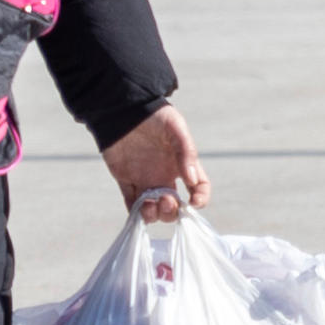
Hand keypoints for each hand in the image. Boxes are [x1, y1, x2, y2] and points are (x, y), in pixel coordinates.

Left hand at [102, 103, 208, 221]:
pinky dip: (136, 212)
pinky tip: (139, 211)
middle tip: (166, 201)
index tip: (195, 203)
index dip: (201, 198)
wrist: (123, 109)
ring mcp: (145, 179)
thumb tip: (191, 180)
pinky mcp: (126, 179)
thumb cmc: (153, 116)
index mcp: (182, 164)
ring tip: (150, 206)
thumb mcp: (176, 128)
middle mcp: (165, 175)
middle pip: (174, 205)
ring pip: (153, 208)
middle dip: (172, 211)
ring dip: (155, 215)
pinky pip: (131, 202)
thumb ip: (186, 152)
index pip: (198, 187)